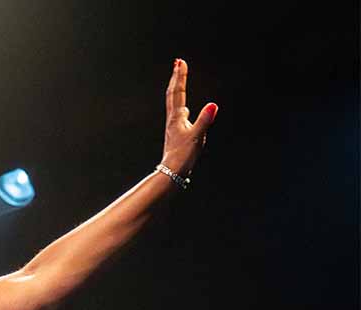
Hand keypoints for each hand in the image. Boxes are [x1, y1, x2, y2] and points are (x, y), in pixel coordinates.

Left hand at [161, 58, 216, 176]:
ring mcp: (174, 125)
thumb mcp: (197, 137)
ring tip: (178, 78)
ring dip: (177, 88)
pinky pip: (178, 113)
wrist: (172, 171)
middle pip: (173, 94)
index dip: (180, 77)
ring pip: (174, 102)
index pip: (178, 92)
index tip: (180, 62)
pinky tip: (183, 109)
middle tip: (178, 62)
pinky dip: (180, 104)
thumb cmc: (183, 155)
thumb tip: (212, 104)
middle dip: (177, 78)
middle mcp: (173, 119)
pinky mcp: (177, 133)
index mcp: (177, 118)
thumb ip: (205, 120)